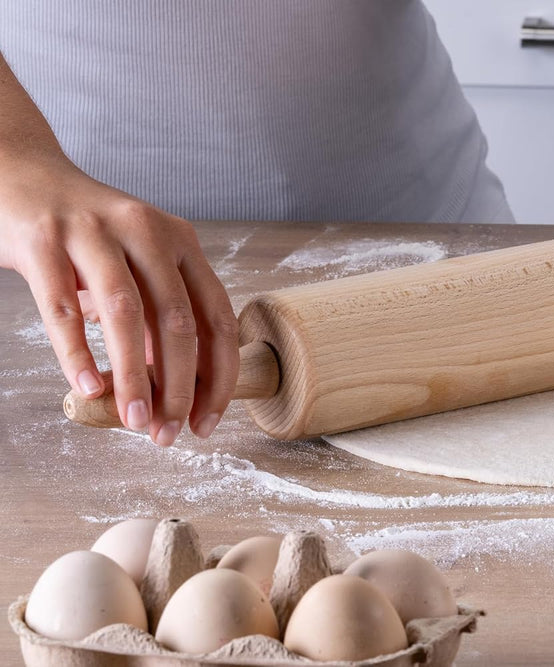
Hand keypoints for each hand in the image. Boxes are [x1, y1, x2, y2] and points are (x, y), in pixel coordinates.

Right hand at [0, 155, 239, 444]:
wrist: (22, 175)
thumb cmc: (89, 237)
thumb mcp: (139, 265)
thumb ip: (160, 316)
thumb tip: (179, 387)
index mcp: (181, 242)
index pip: (218, 317)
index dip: (219, 375)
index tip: (208, 421)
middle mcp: (146, 231)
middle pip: (179, 321)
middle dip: (179, 387)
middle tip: (167, 433)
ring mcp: (94, 232)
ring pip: (127, 315)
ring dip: (135, 376)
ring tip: (135, 421)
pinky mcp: (43, 241)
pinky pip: (63, 307)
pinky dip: (78, 352)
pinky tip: (88, 388)